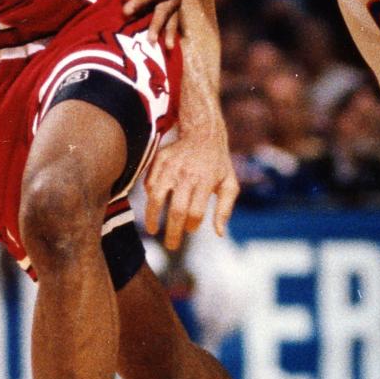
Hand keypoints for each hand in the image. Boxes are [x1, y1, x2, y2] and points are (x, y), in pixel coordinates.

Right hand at [144, 126, 238, 247]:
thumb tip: (219, 233)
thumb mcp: (229, 183)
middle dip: (172, 232)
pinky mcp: (159, 161)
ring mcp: (170, 167)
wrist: (203, 133)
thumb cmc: (218, 163)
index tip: (190, 230)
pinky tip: (154, 206)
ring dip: (152, 218)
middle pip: (176, 210)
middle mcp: (187, 174)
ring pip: (156, 198)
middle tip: (171, 245)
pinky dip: (150, 197)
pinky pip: (149, 184)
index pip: (196, 212)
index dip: (192, 226)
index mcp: (205, 181)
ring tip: (153, 230)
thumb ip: (225, 209)